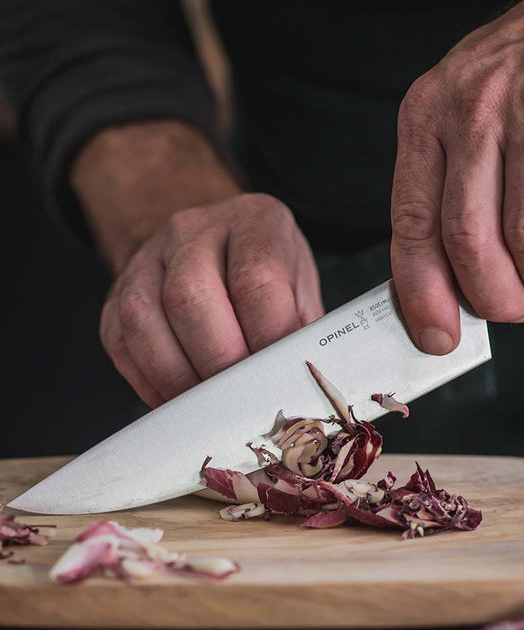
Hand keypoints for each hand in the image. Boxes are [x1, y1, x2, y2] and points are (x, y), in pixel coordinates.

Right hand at [72, 122, 322, 406]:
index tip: (276, 375)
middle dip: (220, 362)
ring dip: (180, 377)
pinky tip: (180, 400)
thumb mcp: (298, 282)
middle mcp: (193, 231)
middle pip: (191, 298)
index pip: (257, 278)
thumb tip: (296, 372)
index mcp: (254, 222)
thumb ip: (299, 323)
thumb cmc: (264, 269)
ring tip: (211, 407)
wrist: (210, 240)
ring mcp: (148, 259)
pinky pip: (122, 343)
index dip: (266, 336)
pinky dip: (151, 382)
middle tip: (242, 398)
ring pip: (145, 321)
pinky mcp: (117, 294)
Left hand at [391, 0, 523, 352]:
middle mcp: (475, 111)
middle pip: (468, 240)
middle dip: (494, 297)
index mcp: (427, 116)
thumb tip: (447, 286)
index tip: (438, 336)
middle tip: (516, 308)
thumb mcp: (466, 112)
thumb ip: (450, 188)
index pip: (411, 222)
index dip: (422, 292)